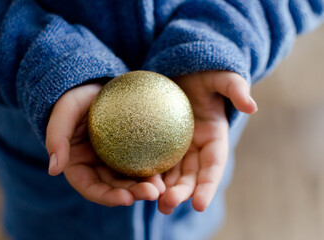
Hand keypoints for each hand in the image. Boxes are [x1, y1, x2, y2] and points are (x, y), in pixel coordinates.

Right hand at [46, 84, 164, 206]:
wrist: (95, 85)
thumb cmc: (75, 97)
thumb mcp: (64, 112)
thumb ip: (56, 138)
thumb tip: (54, 169)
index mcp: (78, 164)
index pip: (91, 188)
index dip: (107, 197)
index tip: (126, 199)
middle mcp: (96, 166)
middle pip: (114, 187)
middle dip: (132, 194)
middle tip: (153, 193)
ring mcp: (114, 159)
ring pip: (130, 179)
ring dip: (145, 186)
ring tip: (162, 187)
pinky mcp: (129, 150)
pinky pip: (141, 162)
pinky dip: (152, 169)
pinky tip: (166, 171)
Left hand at [158, 71, 256, 213]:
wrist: (182, 69)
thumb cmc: (204, 72)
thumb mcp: (221, 76)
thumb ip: (236, 89)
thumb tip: (252, 107)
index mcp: (215, 137)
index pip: (213, 166)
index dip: (208, 185)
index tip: (199, 204)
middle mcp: (197, 147)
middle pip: (191, 175)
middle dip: (183, 193)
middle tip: (168, 205)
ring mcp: (178, 146)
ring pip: (173, 174)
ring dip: (165, 190)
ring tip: (155, 203)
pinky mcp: (160, 142)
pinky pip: (155, 161)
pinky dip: (150, 174)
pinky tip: (137, 184)